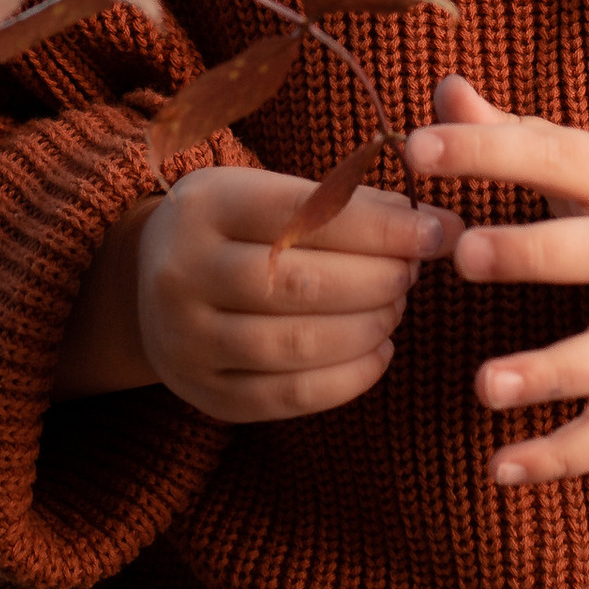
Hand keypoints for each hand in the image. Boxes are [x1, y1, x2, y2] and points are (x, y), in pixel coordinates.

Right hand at [58, 168, 453, 422]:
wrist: (151, 284)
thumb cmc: (236, 227)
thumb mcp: (271, 191)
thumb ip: (347, 201)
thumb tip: (436, 224)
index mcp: (203, 207)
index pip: (301, 214)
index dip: (378, 226)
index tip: (436, 229)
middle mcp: (183, 274)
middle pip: (300, 282)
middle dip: (379, 278)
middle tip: (416, 271)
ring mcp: (188, 342)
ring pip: (298, 343)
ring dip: (369, 326)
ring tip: (397, 306)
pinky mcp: (207, 395)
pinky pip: (291, 397)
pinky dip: (350, 377)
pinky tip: (379, 350)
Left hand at [404, 74, 588, 487]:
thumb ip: (516, 131)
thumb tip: (441, 88)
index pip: (554, 154)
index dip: (487, 149)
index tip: (417, 147)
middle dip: (532, 253)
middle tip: (464, 255)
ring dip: (551, 373)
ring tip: (484, 387)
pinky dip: (564, 454)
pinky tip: (501, 468)